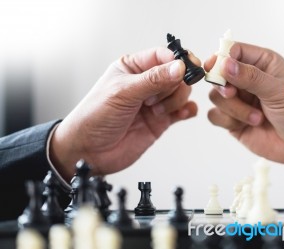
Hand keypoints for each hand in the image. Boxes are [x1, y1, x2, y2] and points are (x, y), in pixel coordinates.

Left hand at [50, 47, 197, 178]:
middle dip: (174, 85)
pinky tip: (179, 114)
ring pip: (182, 92)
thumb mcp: (123, 93)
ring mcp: (155, 102)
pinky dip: (187, 111)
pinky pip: (184, 110)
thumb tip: (179, 67)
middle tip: (157, 98)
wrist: (89, 151)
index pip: (163, 56)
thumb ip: (153, 80)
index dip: (176, 61)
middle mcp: (146, 83)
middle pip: (177, 74)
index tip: (184, 69)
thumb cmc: (95, 117)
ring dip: (176, 100)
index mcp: (133, 67)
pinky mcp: (162, 120)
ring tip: (156, 111)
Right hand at [205, 42, 283, 179]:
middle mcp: (247, 79)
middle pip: (218, 74)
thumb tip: (224, 64)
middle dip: (224, 86)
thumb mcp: (278, 91)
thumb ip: (251, 77)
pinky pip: (215, 115)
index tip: (214, 67)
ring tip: (256, 118)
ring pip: (216, 96)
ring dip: (233, 108)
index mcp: (262, 63)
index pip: (234, 51)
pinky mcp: (233, 119)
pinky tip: (247, 125)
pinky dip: (227, 120)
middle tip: (232, 93)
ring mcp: (239, 100)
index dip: (221, 58)